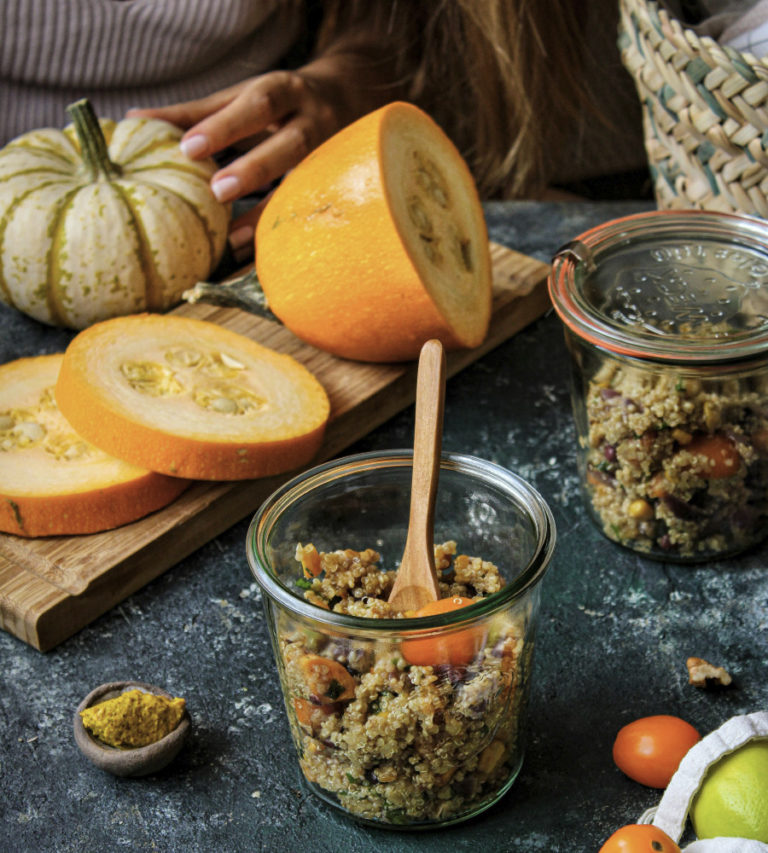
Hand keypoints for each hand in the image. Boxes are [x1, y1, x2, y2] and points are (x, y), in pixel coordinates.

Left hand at [128, 61, 358, 260]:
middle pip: (290, 144)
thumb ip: (195, 113)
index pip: (257, 105)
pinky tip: (254, 252)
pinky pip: (309, 212)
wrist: (349, 98)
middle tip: (217, 191)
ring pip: (306, 184)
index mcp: (286, 92)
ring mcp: (332, 158)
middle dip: (255, 168)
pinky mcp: (334, 186)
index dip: (224, 126)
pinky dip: (280, 232)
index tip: (188, 148)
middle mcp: (314, 123)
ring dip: (270, 212)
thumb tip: (136, 119)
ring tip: (235, 239)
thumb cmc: (279, 103)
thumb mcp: (241, 98)